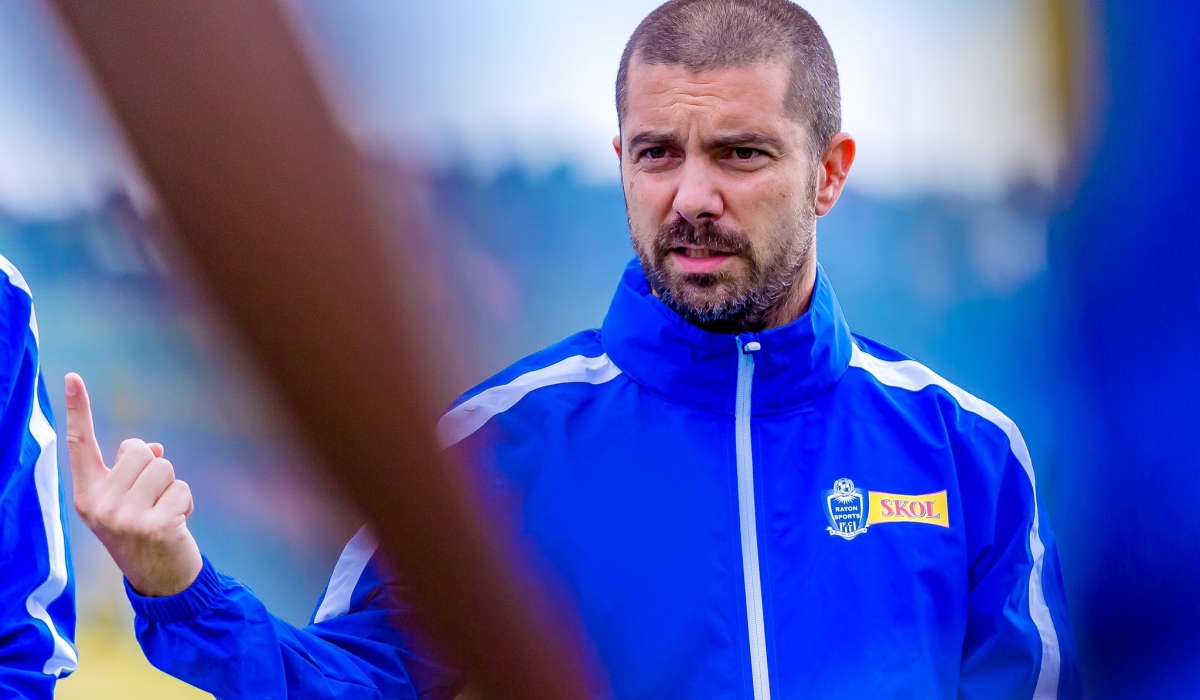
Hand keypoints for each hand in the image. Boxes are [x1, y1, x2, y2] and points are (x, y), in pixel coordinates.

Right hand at [64, 372, 202, 596]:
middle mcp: (98, 505)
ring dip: (173, 488)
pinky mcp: (153, 525)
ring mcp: (123, 517)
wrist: (160, 581)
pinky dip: (186, 504)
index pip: (81, 445)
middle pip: (140, 450)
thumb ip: (133, 471)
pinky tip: (175, 527)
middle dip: (156, 469)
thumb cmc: (145, 532)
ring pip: (164, 467)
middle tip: (152, 502)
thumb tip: (155, 448)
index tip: (73, 376)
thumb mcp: (129, 501)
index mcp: (86, 494)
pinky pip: (182, 490)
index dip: (79, 409)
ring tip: (164, 514)